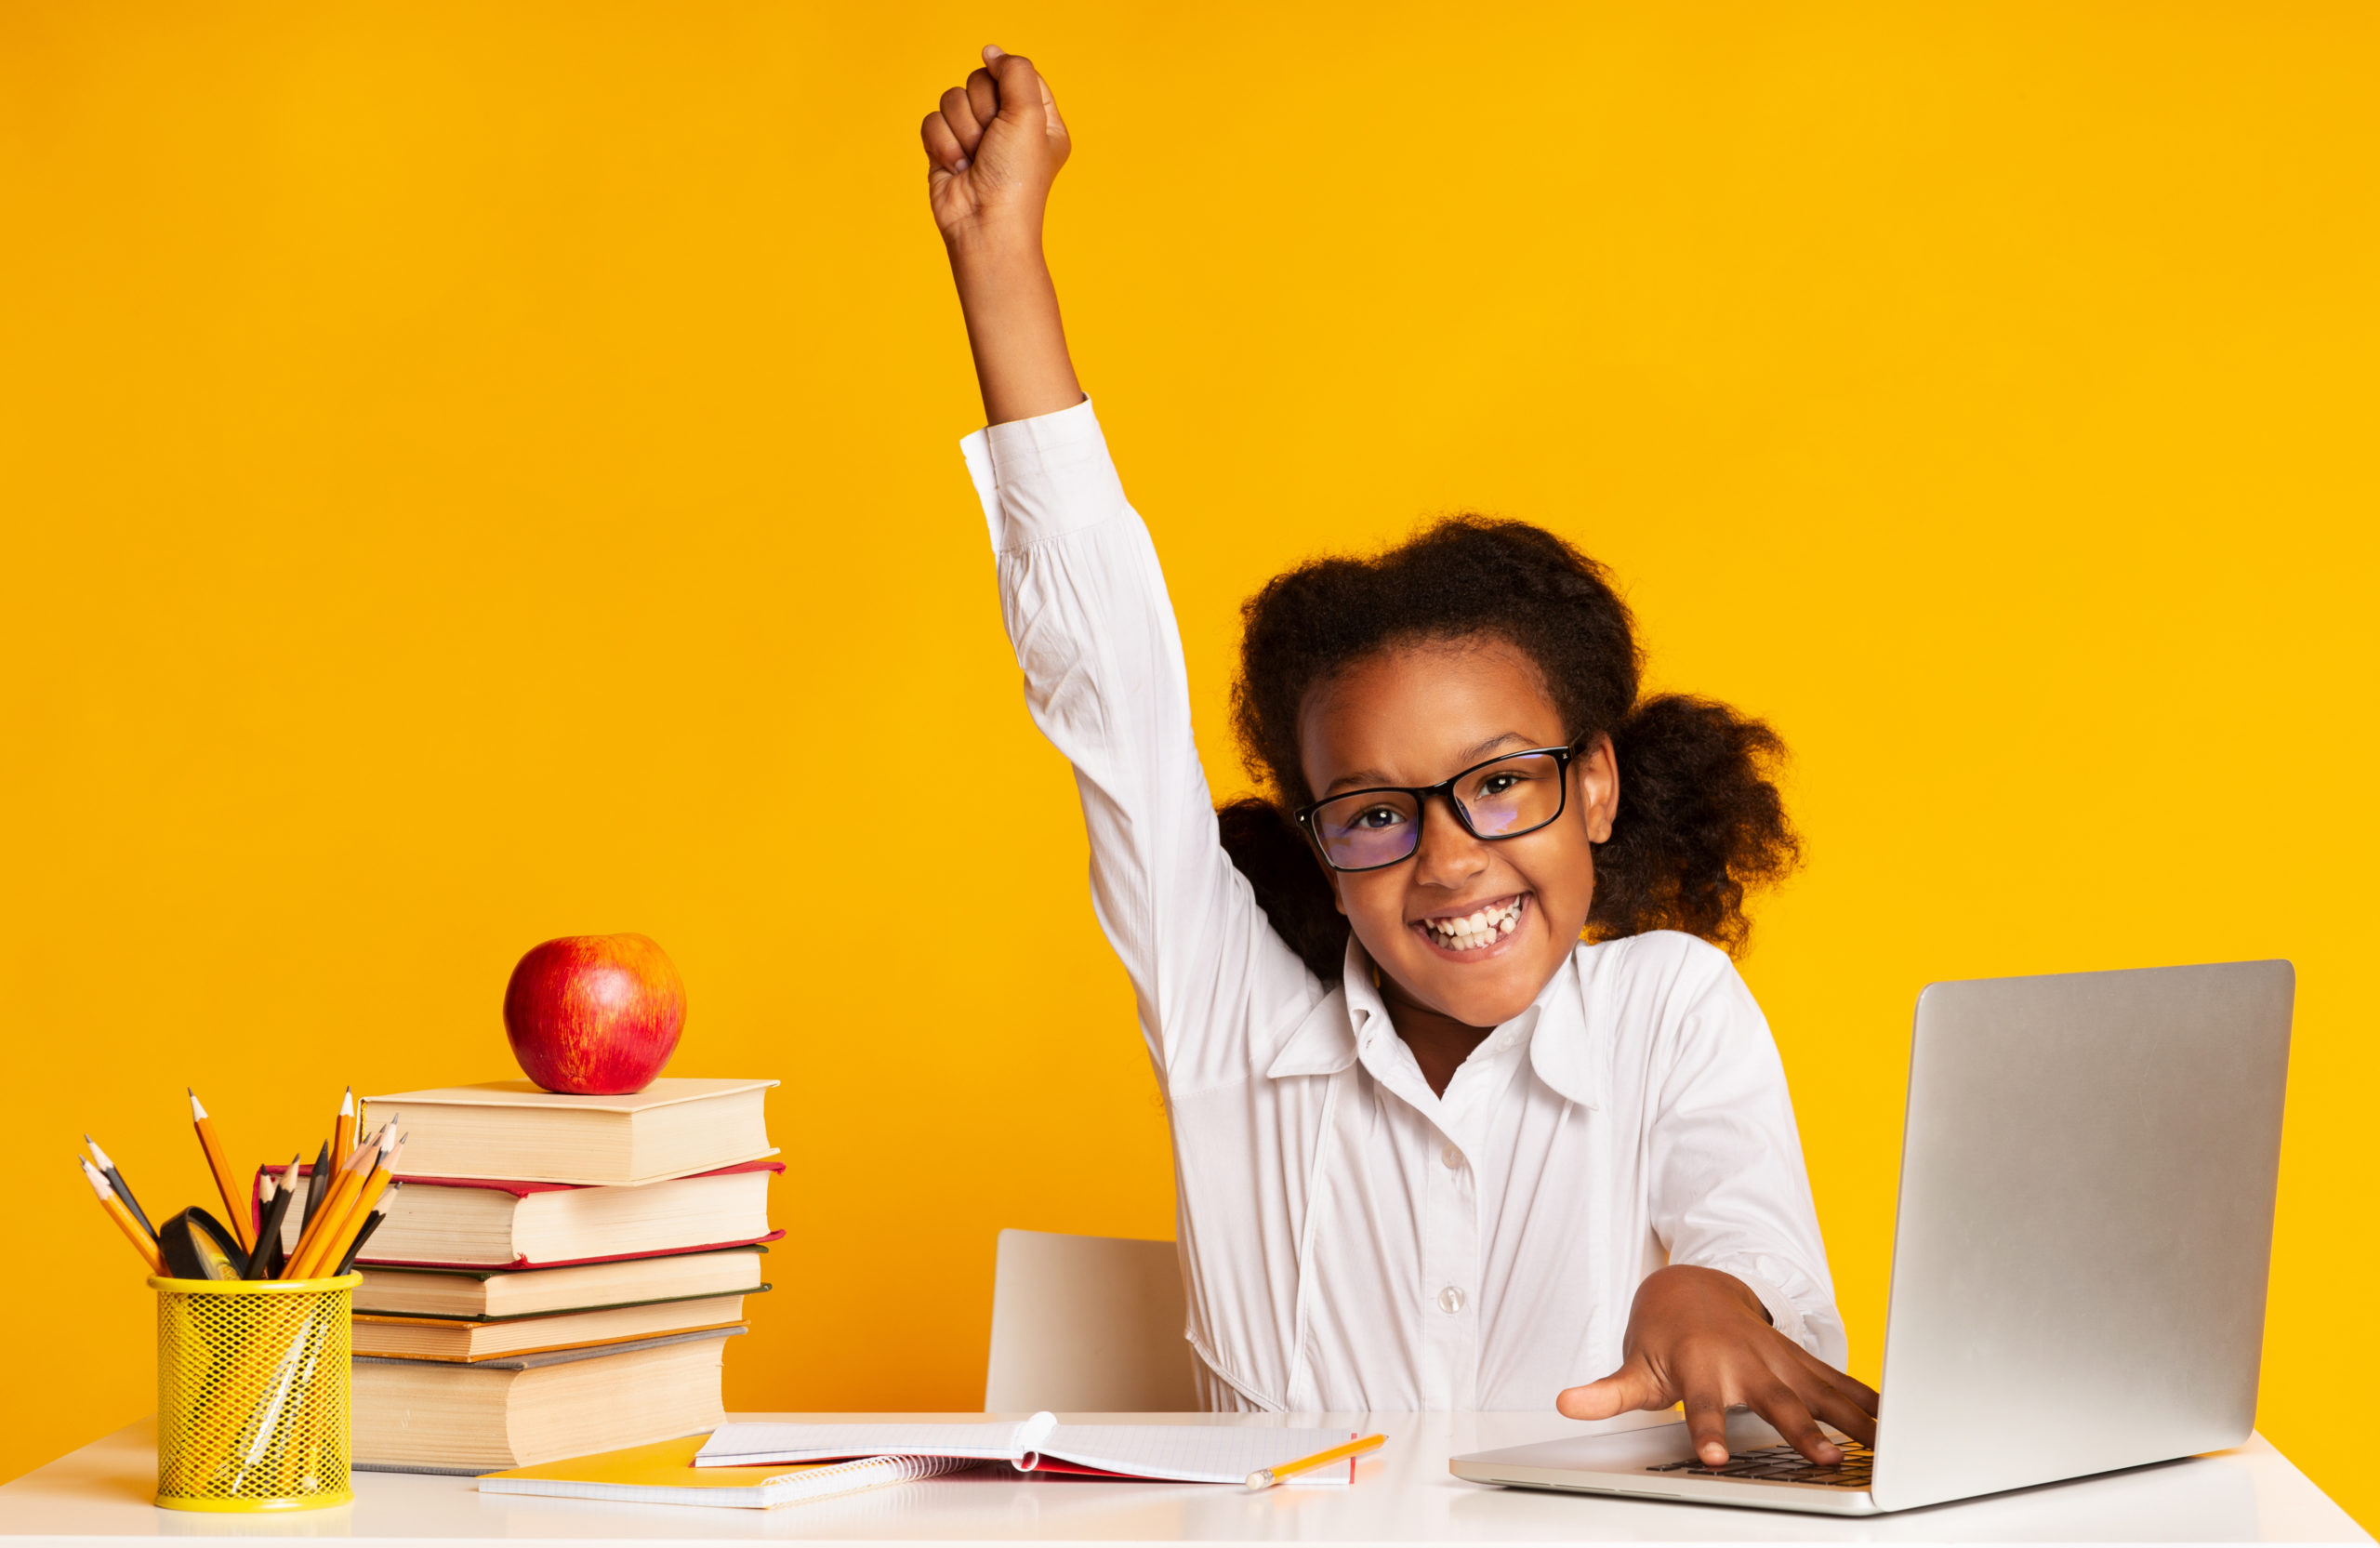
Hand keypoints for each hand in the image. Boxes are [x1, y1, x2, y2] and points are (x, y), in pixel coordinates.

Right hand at [921, 46, 1069, 250]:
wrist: (985, 226)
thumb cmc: (1016, 178)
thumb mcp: (1030, 115)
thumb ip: (1015, 71)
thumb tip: (991, 51)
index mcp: (1038, 118)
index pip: (1016, 73)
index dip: (1006, 82)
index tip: (1007, 106)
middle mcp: (1007, 125)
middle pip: (979, 80)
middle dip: (982, 111)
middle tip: (992, 142)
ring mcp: (975, 137)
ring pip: (952, 98)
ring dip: (963, 130)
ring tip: (976, 159)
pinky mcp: (947, 148)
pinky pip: (932, 120)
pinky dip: (943, 144)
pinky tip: (958, 168)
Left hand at [1556, 1266, 1879, 1466]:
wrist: (1694, 1288)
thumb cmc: (1665, 1336)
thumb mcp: (1635, 1364)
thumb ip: (1608, 1392)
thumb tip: (1567, 1402)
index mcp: (1704, 1367)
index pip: (1705, 1405)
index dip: (1709, 1430)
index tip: (1715, 1456)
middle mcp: (1749, 1362)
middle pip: (1778, 1400)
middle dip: (1801, 1428)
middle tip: (1823, 1457)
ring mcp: (1783, 1360)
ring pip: (1823, 1391)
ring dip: (1856, 1419)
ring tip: (1888, 1448)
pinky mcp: (1806, 1363)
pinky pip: (1845, 1385)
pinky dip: (1875, 1405)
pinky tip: (1905, 1429)